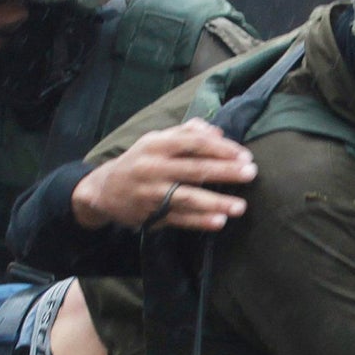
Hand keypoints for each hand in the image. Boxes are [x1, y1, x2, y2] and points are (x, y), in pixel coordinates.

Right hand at [71, 120, 256, 232]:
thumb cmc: (139, 161)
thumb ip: (187, 133)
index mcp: (156, 145)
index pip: (193, 143)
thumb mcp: (156, 140)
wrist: (104, 190)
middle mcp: (153, 168)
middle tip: (251, 173)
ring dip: (216, 202)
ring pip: (188, 197)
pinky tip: (219, 222)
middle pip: (194, 169)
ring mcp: (152, 193)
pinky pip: (179, 219)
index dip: (220, 148)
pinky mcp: (151, 215)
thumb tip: (218, 133)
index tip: (244, 154)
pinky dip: (199, 221)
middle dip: (225, 172)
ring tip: (241, 206)